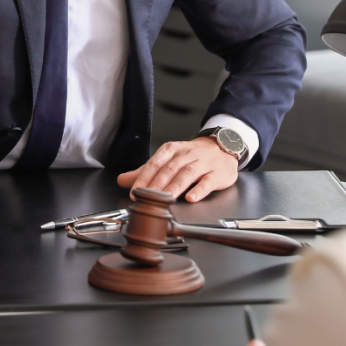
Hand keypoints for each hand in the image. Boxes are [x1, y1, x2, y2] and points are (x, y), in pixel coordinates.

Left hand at [117, 137, 237, 201]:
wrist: (223, 147)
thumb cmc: (192, 156)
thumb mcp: (168, 159)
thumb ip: (146, 171)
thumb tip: (123, 180)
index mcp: (172, 150)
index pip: (154, 163)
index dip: (144, 177)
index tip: (135, 191)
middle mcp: (187, 154)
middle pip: (169, 169)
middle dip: (157, 184)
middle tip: (148, 197)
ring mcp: (203, 163)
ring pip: (187, 174)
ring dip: (175, 186)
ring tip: (166, 198)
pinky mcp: (217, 173)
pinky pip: (208, 182)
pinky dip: (199, 190)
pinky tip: (191, 198)